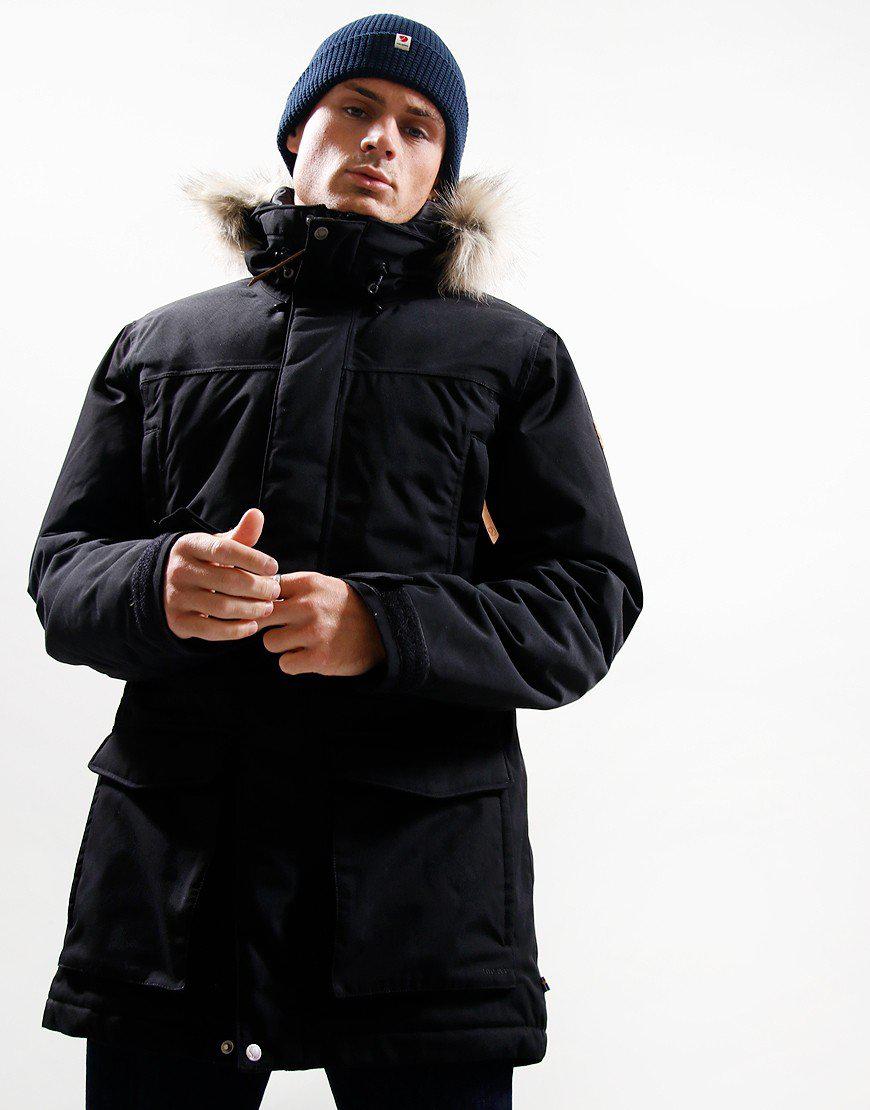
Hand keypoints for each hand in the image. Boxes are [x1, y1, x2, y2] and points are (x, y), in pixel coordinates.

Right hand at [163, 508, 281, 640]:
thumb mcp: (216, 545)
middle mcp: (179, 571)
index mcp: (189, 546)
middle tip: (275, 591)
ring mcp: (176, 598)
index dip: (253, 559)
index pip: (225, 550)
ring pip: (221, 607)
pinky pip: (211, 630)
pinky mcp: (178, 622)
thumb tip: (257, 514)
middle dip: (258, 588)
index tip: (274, 567)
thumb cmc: (203, 562)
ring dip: (250, 609)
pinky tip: (252, 625)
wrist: (164, 585)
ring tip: (267, 607)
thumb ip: (240, 535)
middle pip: (227, 581)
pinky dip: (236, 631)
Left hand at [250, 570, 386, 675]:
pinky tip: (305, 656)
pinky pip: (285, 664)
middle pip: (263, 616)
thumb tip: (255, 592)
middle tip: (281, 627)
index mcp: (308, 584)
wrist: (379, 629)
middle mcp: (309, 606)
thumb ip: (291, 587)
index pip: (266, 589)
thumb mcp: (320, 585)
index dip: (262, 601)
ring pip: (270, 642)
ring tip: (297, 642)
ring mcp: (314, 633)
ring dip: (280, 645)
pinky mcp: (319, 658)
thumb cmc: (341, 607)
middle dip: (268, 624)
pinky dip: (292, 663)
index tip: (269, 609)